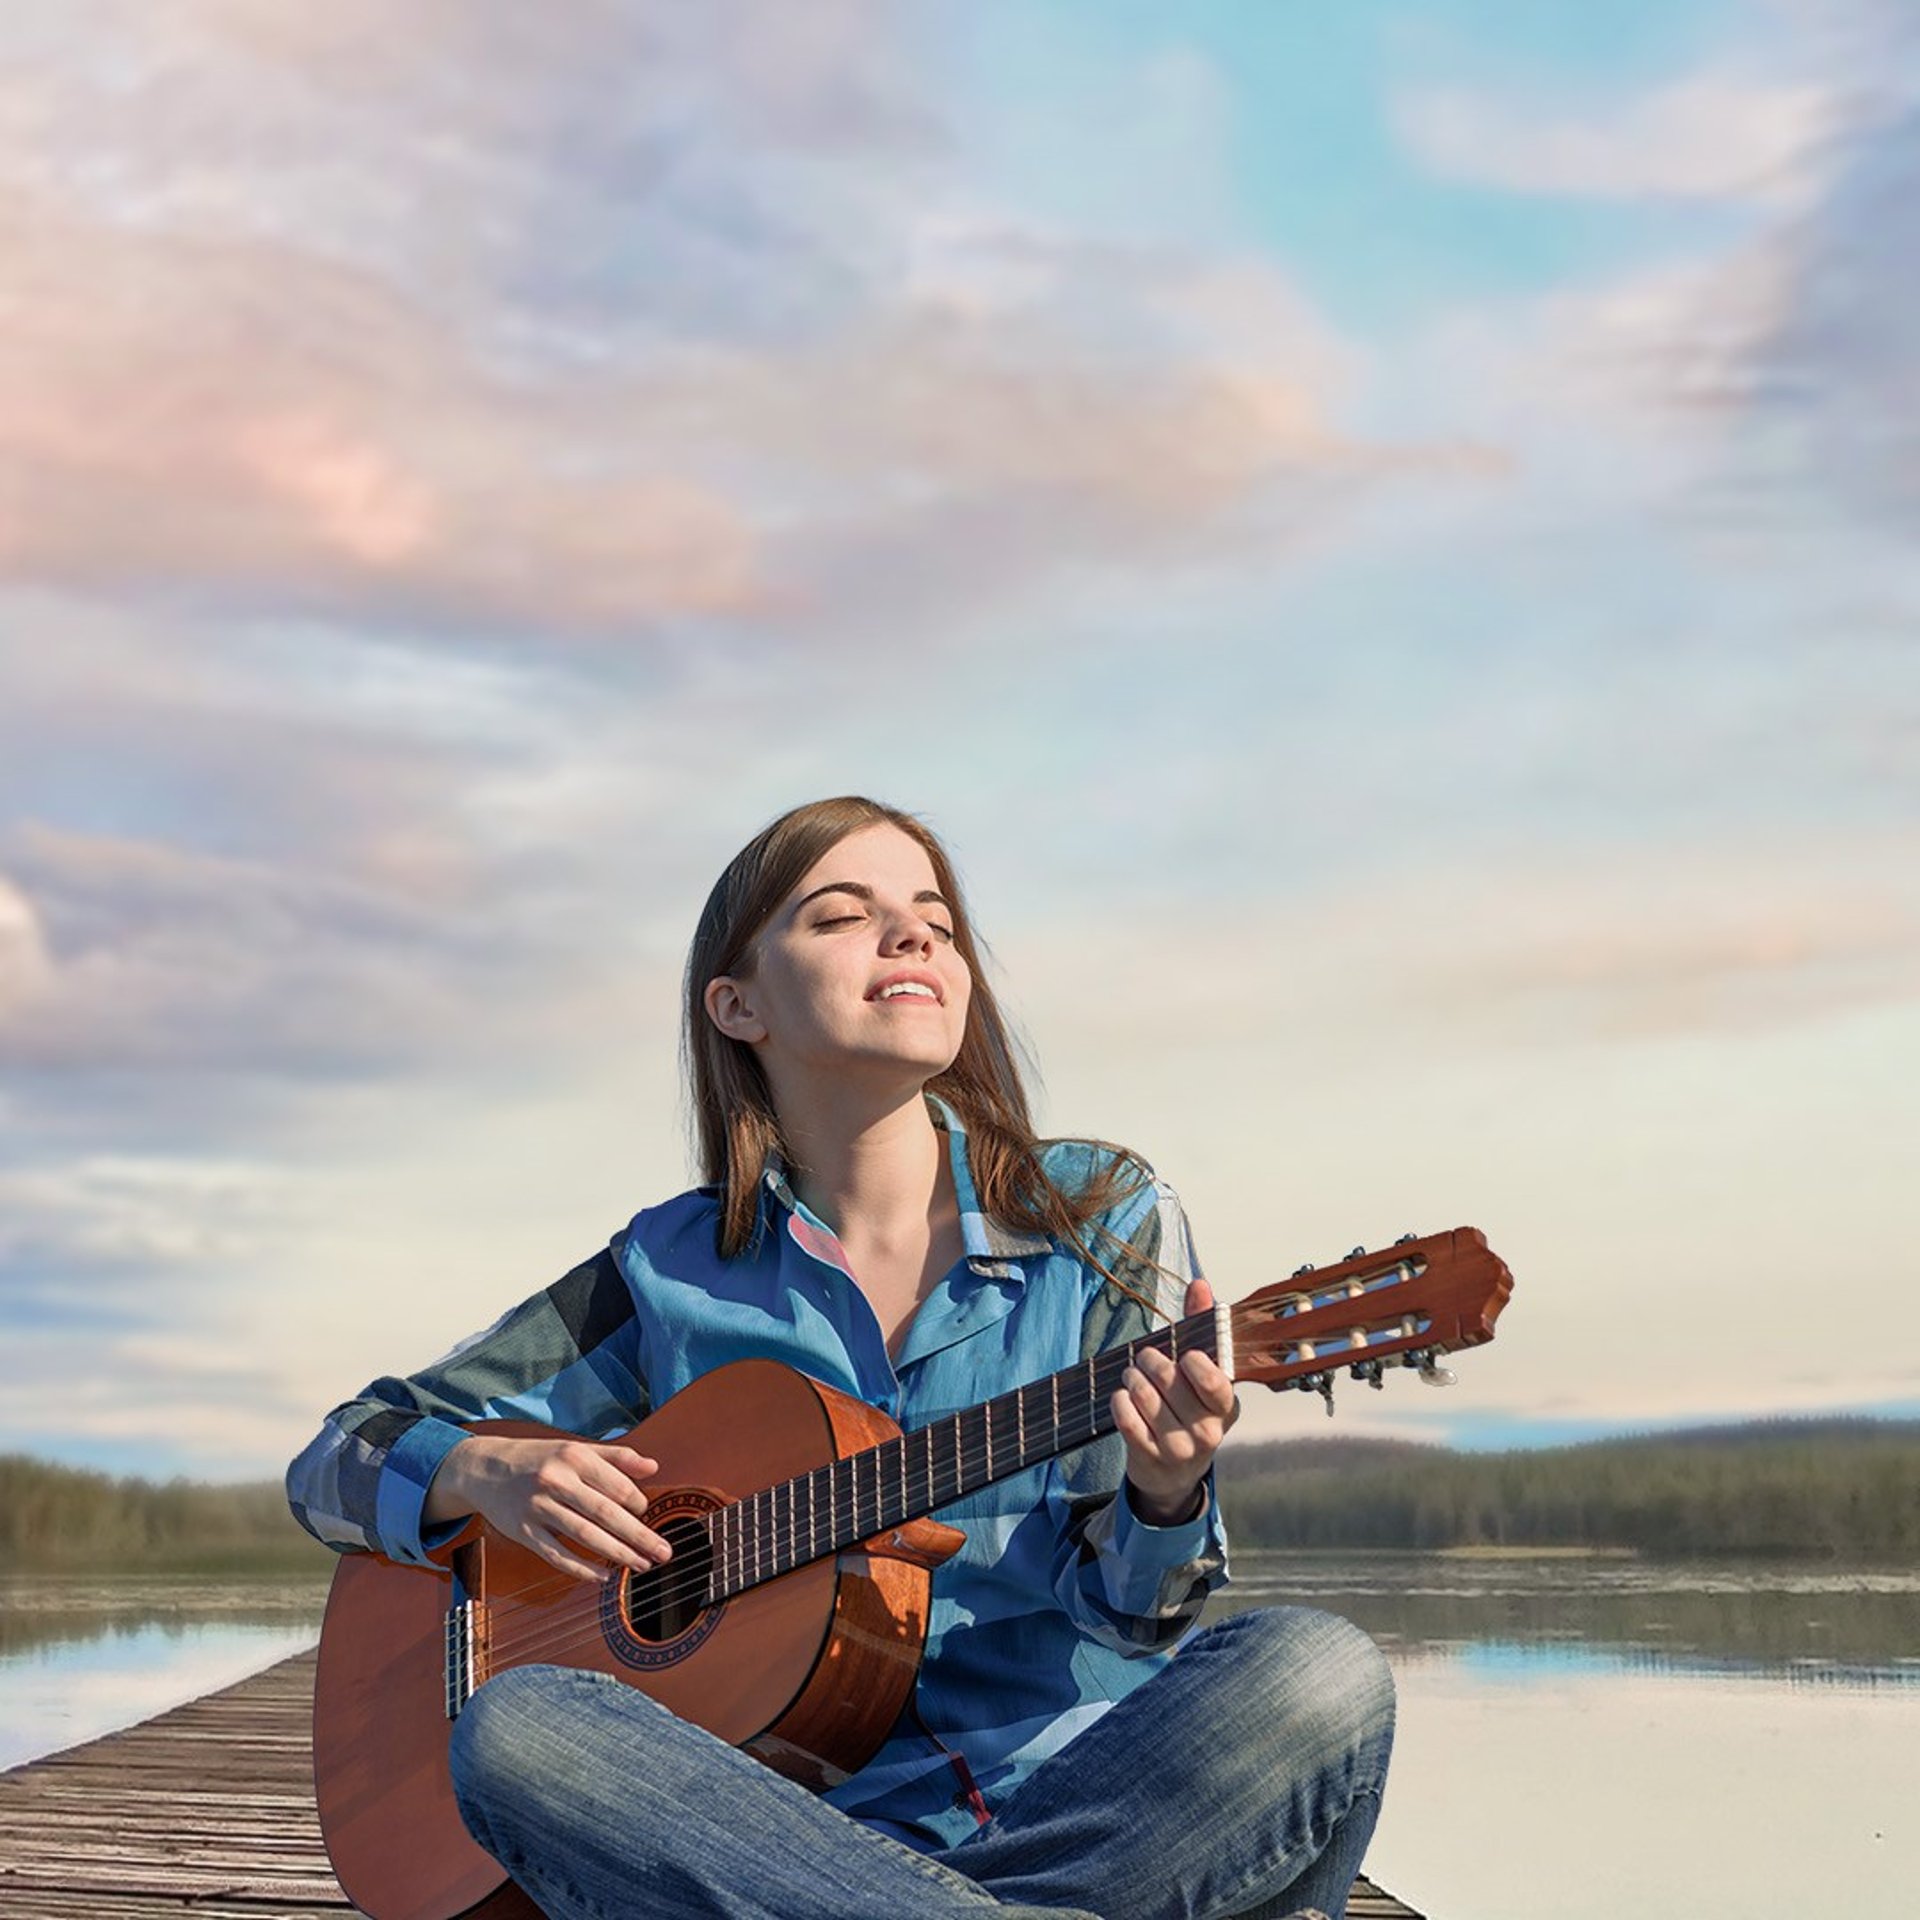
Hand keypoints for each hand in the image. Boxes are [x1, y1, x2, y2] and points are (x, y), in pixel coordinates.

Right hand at [425, 1435, 671, 1582]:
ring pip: (584, 1536)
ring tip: (641, 1565)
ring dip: (617, 1553)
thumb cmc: (540, 1459)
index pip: (616, 1485)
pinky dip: (581, 1568)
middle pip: (606, 1513)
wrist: (485, 1468)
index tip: (647, 1514)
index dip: (638, 1503)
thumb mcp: (576, 1448)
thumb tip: (654, 1467)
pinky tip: (602, 1576)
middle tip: (663, 1553)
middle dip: (638, 1535)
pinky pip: (556, 1555)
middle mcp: (556, 1481)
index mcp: (574, 1457)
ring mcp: (537, 1508)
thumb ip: (617, 1457)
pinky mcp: (522, 1531)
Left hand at [1111, 1276, 1238, 1525]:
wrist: (1173, 1472)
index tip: (1184, 1354)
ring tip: (1133, 1375)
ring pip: (1144, 1396)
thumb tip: (1200, 1285)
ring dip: (1132, 1378)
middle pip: (1170, 1380)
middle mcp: (1207, 1431)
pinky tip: (1122, 1397)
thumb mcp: (1201, 1373)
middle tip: (1145, 1359)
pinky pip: (1125, 1418)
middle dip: (1151, 1361)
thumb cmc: (1188, 1410)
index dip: (1192, 1360)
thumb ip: (1202, 1326)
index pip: (1213, 1380)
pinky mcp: (1149, 1457)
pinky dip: (1119, 1401)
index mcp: (1225, 1406)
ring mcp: (1178, 1448)